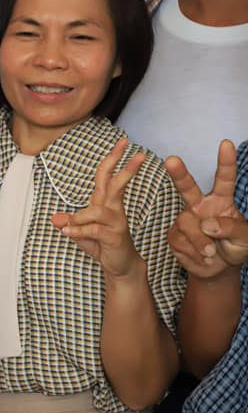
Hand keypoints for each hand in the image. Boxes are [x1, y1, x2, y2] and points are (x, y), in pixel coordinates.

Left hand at [51, 138, 145, 277]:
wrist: (119, 266)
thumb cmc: (102, 244)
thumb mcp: (80, 231)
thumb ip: (69, 223)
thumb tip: (54, 219)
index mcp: (105, 202)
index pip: (108, 176)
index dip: (113, 158)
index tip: (124, 142)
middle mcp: (113, 209)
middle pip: (117, 184)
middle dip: (126, 168)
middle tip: (139, 153)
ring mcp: (116, 223)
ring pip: (97, 211)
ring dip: (80, 217)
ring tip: (69, 227)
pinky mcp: (114, 237)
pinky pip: (93, 229)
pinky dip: (78, 230)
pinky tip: (67, 232)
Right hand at [165, 140, 247, 278]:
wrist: (218, 269)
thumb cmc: (235, 247)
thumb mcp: (245, 239)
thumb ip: (232, 228)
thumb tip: (207, 224)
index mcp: (222, 200)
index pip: (224, 179)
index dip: (226, 162)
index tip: (226, 144)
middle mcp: (200, 205)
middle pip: (188, 186)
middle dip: (179, 174)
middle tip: (172, 160)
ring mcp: (186, 219)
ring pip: (187, 223)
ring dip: (200, 241)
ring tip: (211, 253)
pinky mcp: (175, 235)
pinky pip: (180, 240)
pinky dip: (193, 252)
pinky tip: (202, 257)